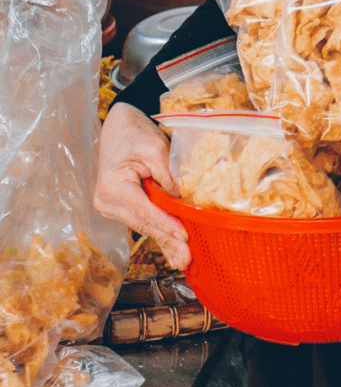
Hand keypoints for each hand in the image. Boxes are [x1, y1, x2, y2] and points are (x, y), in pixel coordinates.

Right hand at [95, 101, 189, 269]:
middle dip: (167, 240)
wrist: (119, 127)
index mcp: (112, 186)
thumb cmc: (135, 133)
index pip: (144, 210)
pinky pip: (141, 221)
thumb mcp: (155, 148)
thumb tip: (184, 200)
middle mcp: (106, 201)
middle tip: (187, 259)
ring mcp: (109, 207)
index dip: (166, 224)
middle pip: (143, 224)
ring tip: (183, 259)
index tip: (185, 235)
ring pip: (143, 226)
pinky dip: (158, 233)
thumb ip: (168, 175)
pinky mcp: (118, 208)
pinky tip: (171, 251)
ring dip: (164, 241)